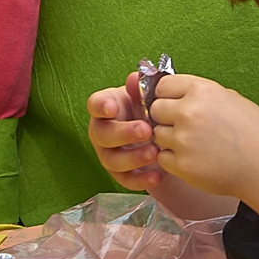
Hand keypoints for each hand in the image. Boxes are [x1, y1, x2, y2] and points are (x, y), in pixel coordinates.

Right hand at [88, 73, 164, 190]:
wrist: (163, 136)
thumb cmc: (150, 111)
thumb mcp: (148, 98)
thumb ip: (140, 89)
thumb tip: (134, 78)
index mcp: (107, 107)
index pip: (95, 104)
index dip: (101, 106)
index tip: (112, 107)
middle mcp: (102, 131)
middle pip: (103, 135)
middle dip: (124, 133)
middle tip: (146, 130)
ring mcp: (109, 154)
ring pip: (113, 160)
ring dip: (133, 157)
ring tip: (154, 152)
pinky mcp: (121, 175)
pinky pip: (126, 180)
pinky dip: (141, 179)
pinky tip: (157, 175)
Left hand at [148, 74, 258, 198]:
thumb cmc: (253, 131)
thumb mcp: (229, 98)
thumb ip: (199, 94)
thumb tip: (176, 95)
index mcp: (201, 90)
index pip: (163, 86)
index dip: (166, 95)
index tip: (171, 102)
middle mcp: (188, 112)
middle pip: (155, 110)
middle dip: (164, 117)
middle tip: (181, 125)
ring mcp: (183, 139)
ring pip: (157, 135)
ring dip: (169, 139)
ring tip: (192, 144)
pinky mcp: (182, 165)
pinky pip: (163, 158)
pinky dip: (173, 159)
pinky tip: (193, 158)